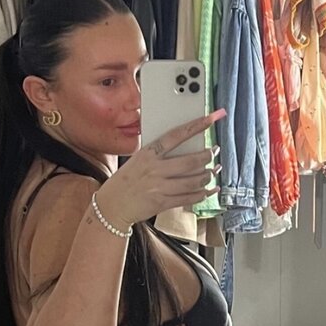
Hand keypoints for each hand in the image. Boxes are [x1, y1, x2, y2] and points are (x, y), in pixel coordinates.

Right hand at [95, 110, 225, 228]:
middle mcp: (154, 170)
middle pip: (190, 161)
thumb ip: (158, 154)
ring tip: (212, 171)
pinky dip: (203, 194)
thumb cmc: (125, 181)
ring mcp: (159, 188)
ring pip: (193, 181)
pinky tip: (209, 189)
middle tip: (213, 152)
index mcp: (147, 154)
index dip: (196, 126)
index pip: (176, 135)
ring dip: (208, 175)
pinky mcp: (163, 203)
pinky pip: (189, 198)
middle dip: (207, 156)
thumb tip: (185, 148)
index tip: (210, 119)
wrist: (112, 206)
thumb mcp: (137, 160)